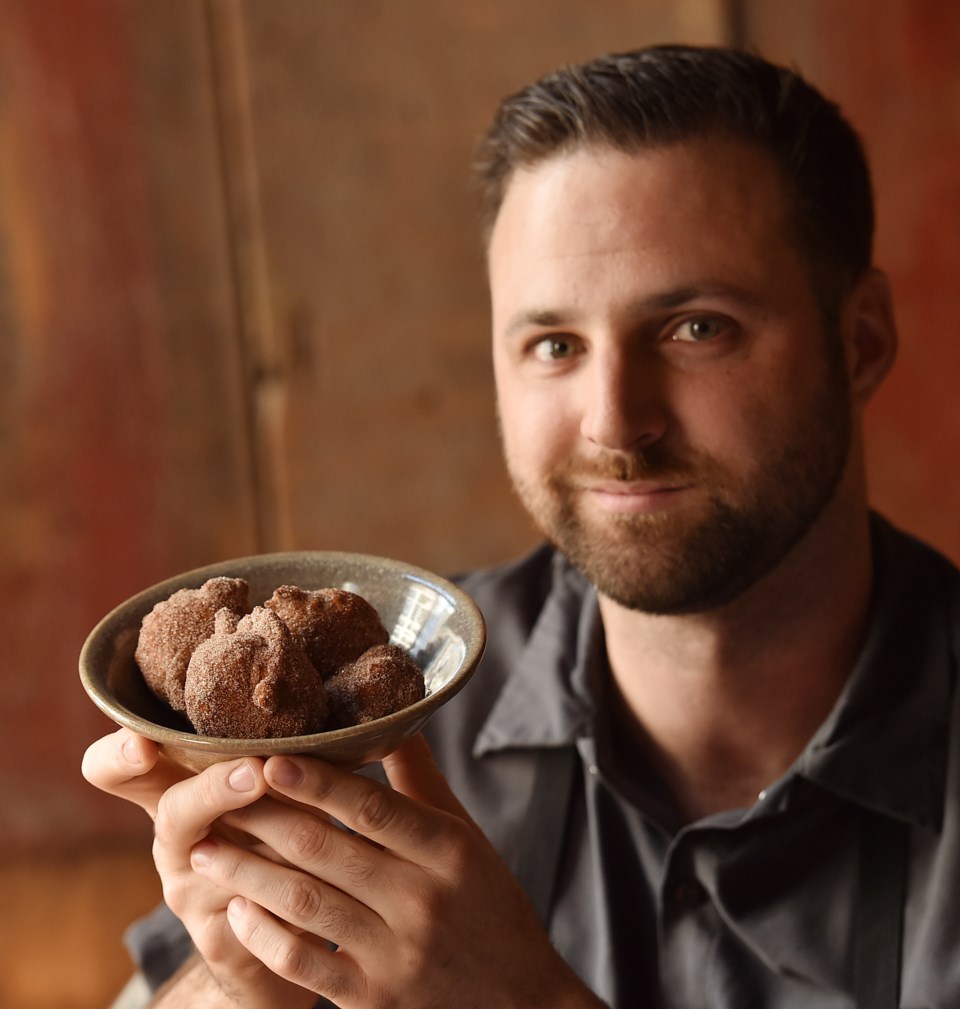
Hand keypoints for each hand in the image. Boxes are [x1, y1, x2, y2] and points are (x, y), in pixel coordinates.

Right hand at [82, 729, 316, 1007]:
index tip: (143, 743)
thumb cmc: (276, 827)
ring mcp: (188, 894)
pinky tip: (321, 880)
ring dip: (277, 838)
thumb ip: (264, 750)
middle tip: (256, 773)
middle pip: (172, 812)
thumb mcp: (263, 782)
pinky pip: (257, 909)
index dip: (117, 756)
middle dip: (214, 790)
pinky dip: (293, 888)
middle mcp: (171, 843)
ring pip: (228, 862)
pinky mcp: (218, 939)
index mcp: (171, 793)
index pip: (111, 770)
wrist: (283, 923)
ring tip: (318, 820)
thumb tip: (302, 709)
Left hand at [190, 734, 603, 1008]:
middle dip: (263, 820)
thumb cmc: (491, 910)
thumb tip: (393, 719)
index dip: (318, 783)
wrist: (522, 1007)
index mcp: (448, 851)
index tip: (270, 759)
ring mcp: (394, 954)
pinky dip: (264, 935)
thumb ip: (423, 784)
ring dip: (247, 874)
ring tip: (205, 851)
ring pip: (305, 903)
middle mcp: (421, 900)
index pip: (373, 808)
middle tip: (217, 798)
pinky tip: (235, 911)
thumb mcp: (468, 841)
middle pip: (327, 849)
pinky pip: (304, 963)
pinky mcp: (372, 999)